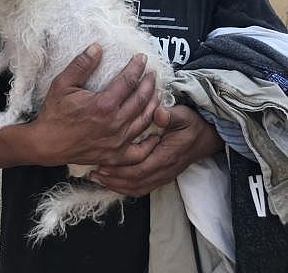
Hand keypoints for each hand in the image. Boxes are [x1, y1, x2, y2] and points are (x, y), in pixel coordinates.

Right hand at [28, 43, 160, 166]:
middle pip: (141, 100)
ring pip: (144, 121)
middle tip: (152, 74)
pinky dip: (151, 143)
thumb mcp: (62, 84)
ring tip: (157, 93)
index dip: (137, 67)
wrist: (46, 144)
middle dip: (149, 83)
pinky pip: (140, 152)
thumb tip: (97, 47)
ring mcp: (117, 142)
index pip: (128, 81)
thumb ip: (81, 65)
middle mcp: (114, 124)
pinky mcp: (115, 156)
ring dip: (154, 105)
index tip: (142, 58)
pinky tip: (156, 133)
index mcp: (103, 105)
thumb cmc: (54, 113)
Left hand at [90, 105, 223, 195]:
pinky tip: (113, 182)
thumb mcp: (183, 114)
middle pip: (135, 182)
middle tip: (93, 171)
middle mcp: (164, 170)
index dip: (120, 169)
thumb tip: (158, 113)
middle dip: (113, 179)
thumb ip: (170, 115)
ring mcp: (164, 176)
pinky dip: (126, 188)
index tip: (102, 162)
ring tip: (98, 178)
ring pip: (138, 188)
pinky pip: (142, 188)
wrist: (207, 136)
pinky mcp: (162, 176)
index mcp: (167, 155)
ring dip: (117, 185)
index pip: (140, 169)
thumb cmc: (192, 123)